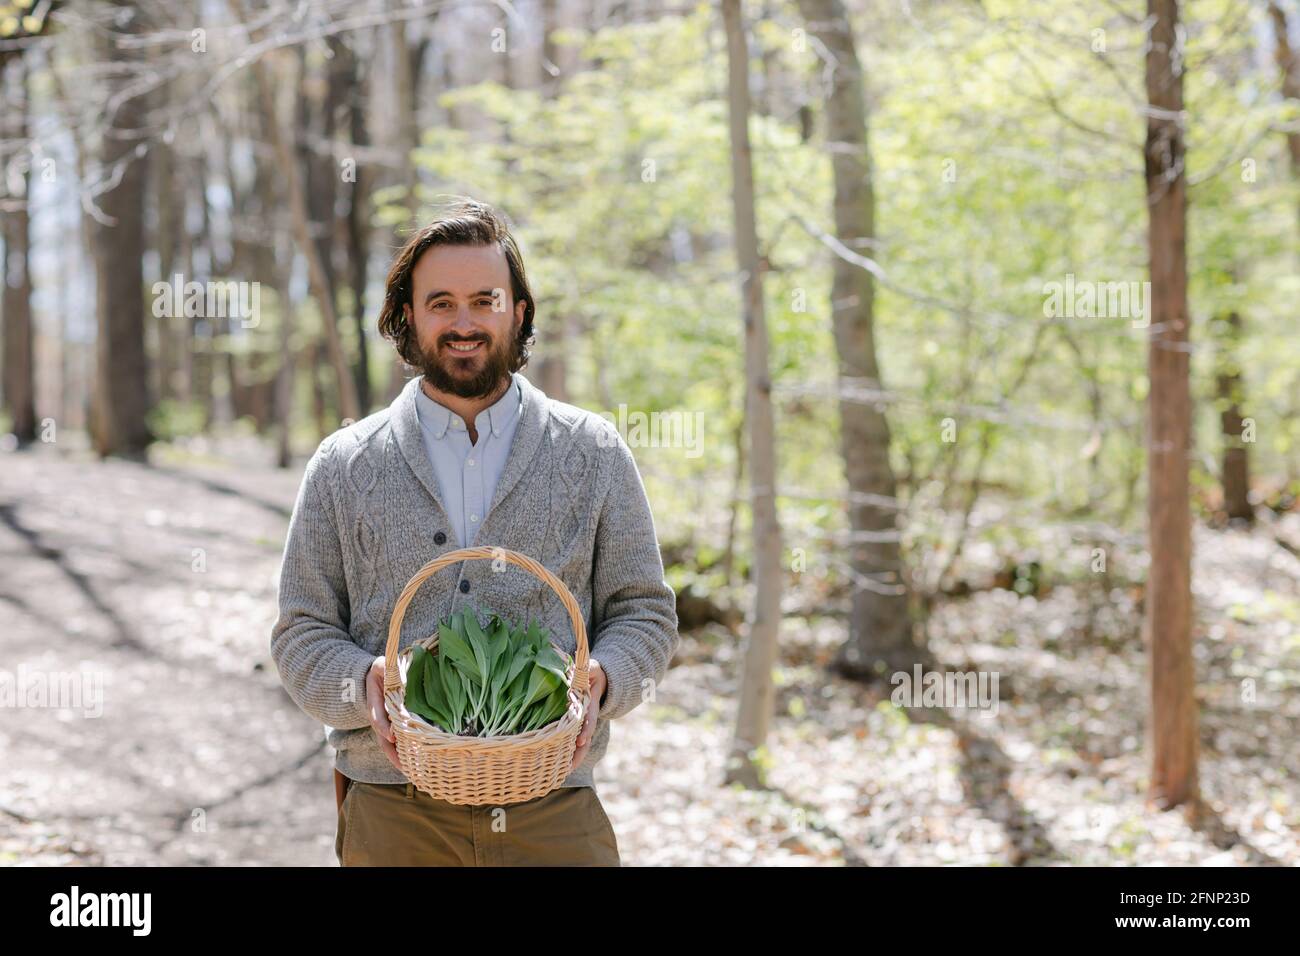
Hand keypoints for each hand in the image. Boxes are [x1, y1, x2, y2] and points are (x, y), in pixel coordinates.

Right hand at [366, 656, 403, 771]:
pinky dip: (404, 754)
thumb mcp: (382, 666)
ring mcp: (385, 724)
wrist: (378, 676)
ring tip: (411, 772)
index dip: (383, 726)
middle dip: (393, 753)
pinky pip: (397, 742)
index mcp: (375, 702)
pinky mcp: (394, 727)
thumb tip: (395, 671)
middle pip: (383, 738)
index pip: (377, 716)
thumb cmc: (382, 670)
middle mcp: (379, 717)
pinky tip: (414, 764)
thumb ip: (386, 668)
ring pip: (390, 745)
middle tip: (404, 766)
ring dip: (399, 758)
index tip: (391, 736)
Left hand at [570, 659, 606, 772]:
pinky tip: (557, 765)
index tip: (582, 740)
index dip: (586, 729)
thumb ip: (585, 668)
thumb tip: (573, 671)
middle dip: (579, 753)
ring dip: (572, 758)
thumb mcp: (590, 667)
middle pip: (585, 738)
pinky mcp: (573, 726)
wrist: (596, 679)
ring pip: (579, 744)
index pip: (589, 718)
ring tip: (562, 772)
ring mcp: (581, 724)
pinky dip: (565, 752)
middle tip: (570, 766)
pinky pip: (570, 741)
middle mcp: (586, 717)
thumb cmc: (591, 672)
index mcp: (590, 704)